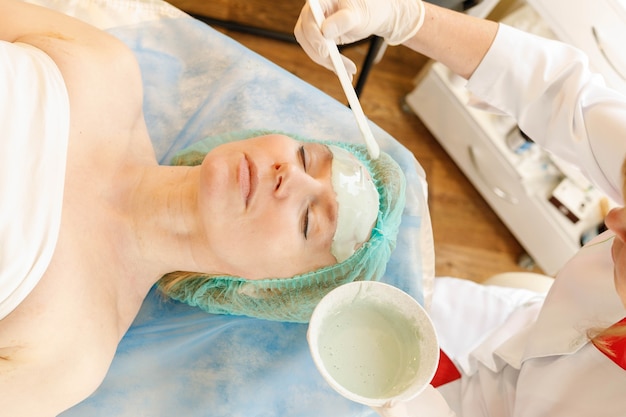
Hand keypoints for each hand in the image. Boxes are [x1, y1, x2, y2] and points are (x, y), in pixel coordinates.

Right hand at [294, 0, 424, 74]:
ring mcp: (316, 28)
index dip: (313, 36)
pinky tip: (344, 72)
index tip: (325, 51)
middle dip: (320, 54)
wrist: (373, 15)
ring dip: (327, 62)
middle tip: (338, 66)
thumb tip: (325, 31)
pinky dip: (331, 64)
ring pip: (312, 49)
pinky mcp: (322, 40)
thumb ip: (342, 21)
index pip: (308, 20)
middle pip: (306, 37)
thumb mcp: (357, 14)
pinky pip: (320, 54)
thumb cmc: (367, 9)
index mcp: (319, 2)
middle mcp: (314, 14)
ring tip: (348, 71)